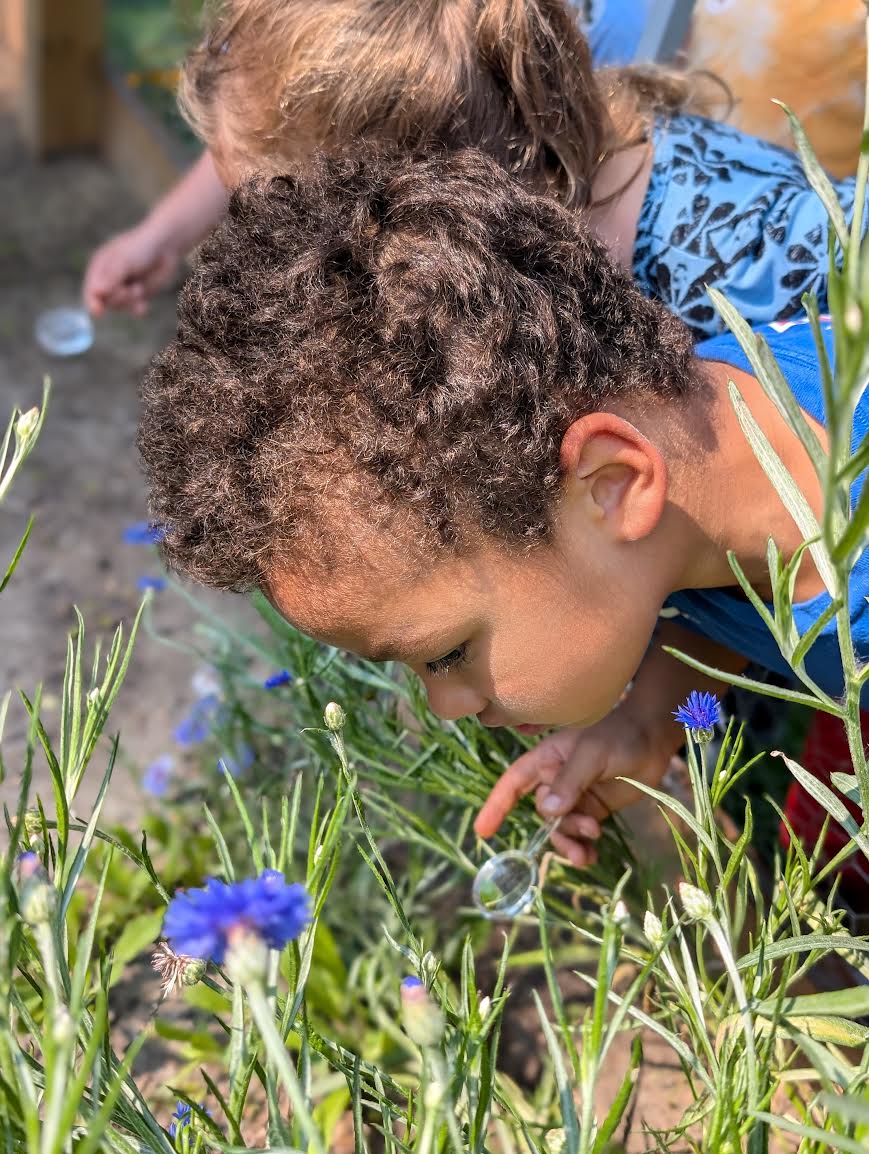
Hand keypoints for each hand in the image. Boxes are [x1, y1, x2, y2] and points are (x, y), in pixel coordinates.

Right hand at [83, 223, 182, 316]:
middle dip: (117, 298)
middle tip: (129, 290)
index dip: (93, 302)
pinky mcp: (139, 294)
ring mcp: (124, 287)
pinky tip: (143, 307)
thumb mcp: (124, 262)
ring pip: (120, 306)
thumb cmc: (140, 248)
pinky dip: (138, 308)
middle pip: (106, 301)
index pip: (91, 290)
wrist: (165, 246)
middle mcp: (109, 279)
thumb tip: (97, 292)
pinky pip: (134, 308)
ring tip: (139, 288)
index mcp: (100, 268)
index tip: (98, 312)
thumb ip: (111, 278)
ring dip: (130, 300)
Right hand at [474, 710, 674, 867]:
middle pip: (544, 813)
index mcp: (547, 759)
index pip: (513, 782)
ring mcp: (576, 796)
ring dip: (571, 842)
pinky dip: (584, 847)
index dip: (496, 806)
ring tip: (590, 850)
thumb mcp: (592, 754)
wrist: (654, 738)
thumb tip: (548, 811)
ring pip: (561, 827)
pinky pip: (580, 833)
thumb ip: (570, 781)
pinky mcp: (595, 809)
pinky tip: (593, 856)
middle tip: (588, 830)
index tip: (483, 832)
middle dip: (560, 827)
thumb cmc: (620, 735)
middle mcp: (557, 779)